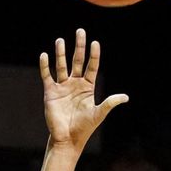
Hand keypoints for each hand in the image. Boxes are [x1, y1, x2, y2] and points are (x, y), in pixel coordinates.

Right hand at [39, 28, 128, 150]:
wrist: (67, 139)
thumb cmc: (84, 128)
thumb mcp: (99, 114)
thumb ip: (110, 103)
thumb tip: (125, 97)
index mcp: (88, 88)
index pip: (92, 67)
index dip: (94, 55)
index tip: (95, 43)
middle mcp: (75, 84)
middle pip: (77, 61)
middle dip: (79, 47)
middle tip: (80, 31)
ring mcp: (62, 87)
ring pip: (61, 66)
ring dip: (61, 53)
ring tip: (61, 40)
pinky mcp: (50, 92)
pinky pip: (47, 76)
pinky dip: (45, 66)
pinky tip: (45, 55)